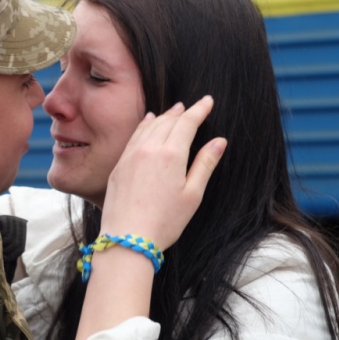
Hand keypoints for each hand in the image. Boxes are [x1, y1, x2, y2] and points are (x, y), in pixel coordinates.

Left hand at [75, 96, 225, 339]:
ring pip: (149, 126)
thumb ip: (205, 164)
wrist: (127, 238)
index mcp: (171, 155)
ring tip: (173, 110)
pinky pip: (134, 136)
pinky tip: (148, 122)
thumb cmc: (164, 222)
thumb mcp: (192, 195)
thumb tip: (219, 141)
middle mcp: (149, 149)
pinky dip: (144, 125)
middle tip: (193, 106)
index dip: (199, 110)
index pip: (187, 123)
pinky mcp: (119, 165)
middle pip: (168, 121)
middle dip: (182, 112)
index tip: (208, 101)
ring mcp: (131, 156)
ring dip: (163, 116)